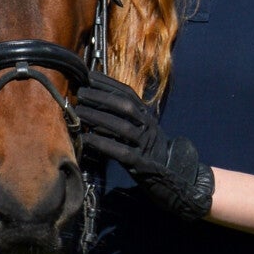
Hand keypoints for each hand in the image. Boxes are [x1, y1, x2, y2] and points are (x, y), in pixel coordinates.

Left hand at [75, 71, 213, 221]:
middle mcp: (148, 126)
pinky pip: (121, 151)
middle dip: (102, 97)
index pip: (128, 94)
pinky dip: (103, 143)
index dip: (109, 83)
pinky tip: (87, 138)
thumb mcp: (139, 132)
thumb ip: (121, 120)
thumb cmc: (149, 154)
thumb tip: (94, 108)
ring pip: (122, 126)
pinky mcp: (142, 163)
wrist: (174, 177)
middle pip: (126, 106)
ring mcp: (146, 144)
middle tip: (81, 93)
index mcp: (147, 117)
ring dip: (99, 117)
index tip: (89, 76)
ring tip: (79, 112)